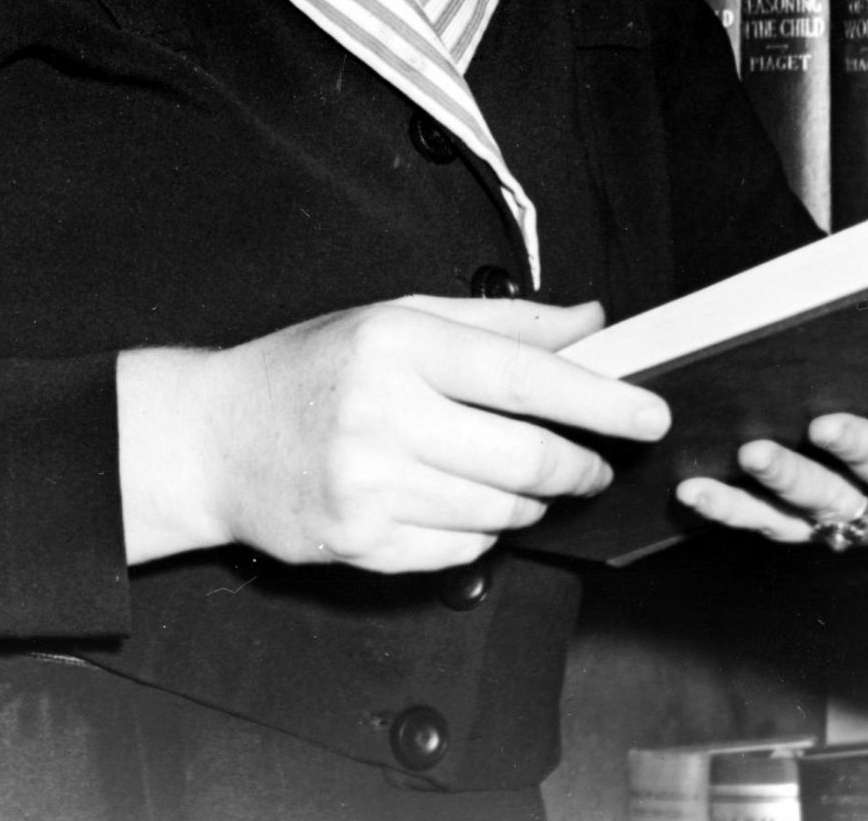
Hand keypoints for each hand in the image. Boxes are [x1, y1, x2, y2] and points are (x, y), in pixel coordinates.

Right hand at [117, 297, 670, 572]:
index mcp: (399, 342)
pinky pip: (464, 549)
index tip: (650, 414)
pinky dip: (485, 531)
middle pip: (525, 455)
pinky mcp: (361, 542)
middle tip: (597, 465)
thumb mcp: (399, 317)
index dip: (600, 399)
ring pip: (502, 508)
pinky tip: (463, 502)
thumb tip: (593, 321)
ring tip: (524, 478)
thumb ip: (502, 321)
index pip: (524, 374)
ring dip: (534, 499)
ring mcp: (370, 484)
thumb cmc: (312, 369)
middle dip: (581, 466)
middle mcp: (383, 411)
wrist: (216, 438)